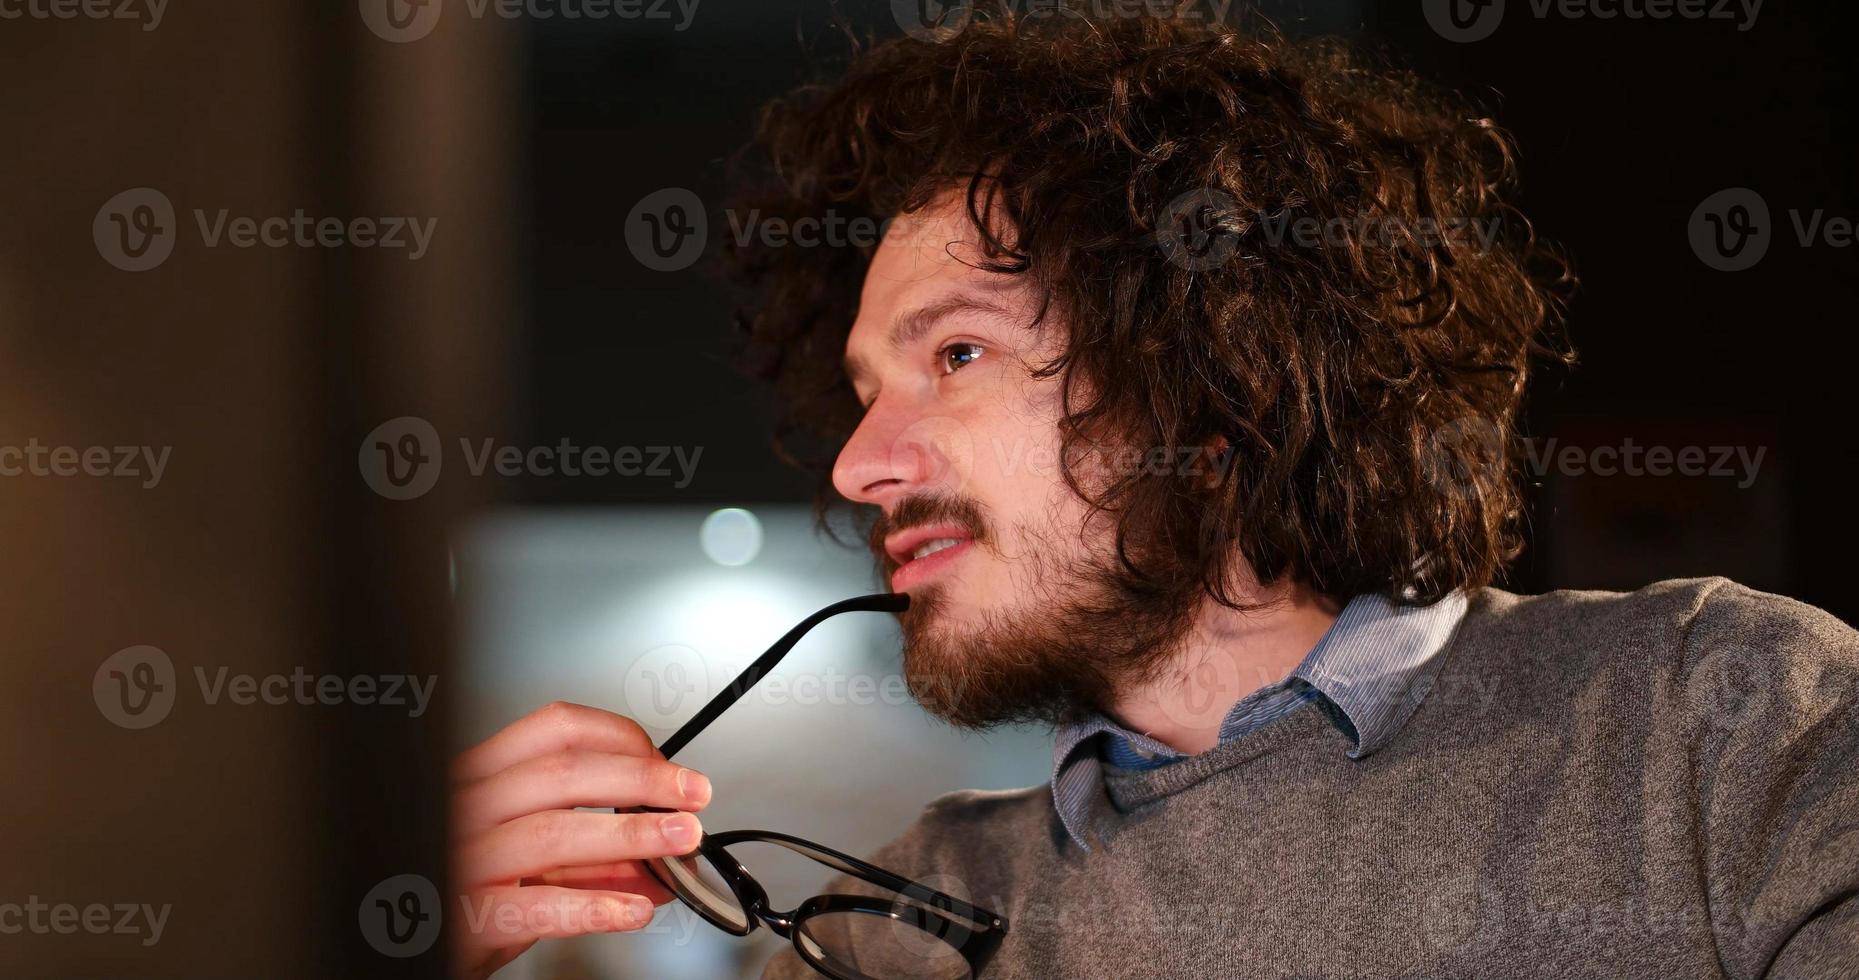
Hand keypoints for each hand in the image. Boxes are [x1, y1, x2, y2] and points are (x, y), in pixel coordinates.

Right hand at [449, 701, 710, 978]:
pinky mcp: (463, 913)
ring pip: (554, 832)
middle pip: (565, 773)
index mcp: (483, 775)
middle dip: (642, 782)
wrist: (406, 942)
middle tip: (693, 797)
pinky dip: (592, 906)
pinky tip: (633, 909)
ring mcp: (462, 857)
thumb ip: (593, 855)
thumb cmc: (463, 889)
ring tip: (679, 844)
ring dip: (630, 836)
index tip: (667, 764)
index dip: (621, 739)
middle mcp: (467, 806)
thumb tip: (665, 856)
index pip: (556, 729)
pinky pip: (534, 905)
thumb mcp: (529, 862)